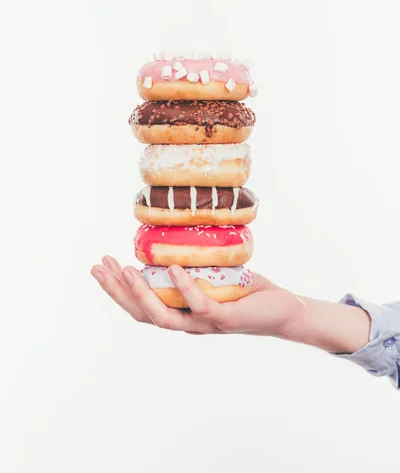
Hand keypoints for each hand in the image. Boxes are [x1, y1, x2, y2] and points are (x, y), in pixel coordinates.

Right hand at [90, 256, 304, 335]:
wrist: (284, 310)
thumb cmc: (247, 292)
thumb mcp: (213, 275)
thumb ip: (193, 266)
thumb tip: (174, 237)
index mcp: (182, 313)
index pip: (141, 306)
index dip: (118, 290)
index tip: (102, 265)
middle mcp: (188, 322)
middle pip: (142, 314)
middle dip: (117, 291)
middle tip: (98, 267)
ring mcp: (204, 323)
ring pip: (163, 315)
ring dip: (141, 293)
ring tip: (125, 269)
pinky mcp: (224, 317)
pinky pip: (199, 304)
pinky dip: (184, 286)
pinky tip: (172, 268)